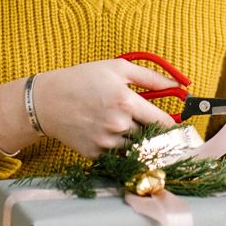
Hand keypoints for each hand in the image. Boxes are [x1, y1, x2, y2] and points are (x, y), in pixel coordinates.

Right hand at [30, 58, 178, 158]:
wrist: (47, 101)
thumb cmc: (83, 79)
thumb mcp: (117, 68)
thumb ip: (151, 78)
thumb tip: (178, 86)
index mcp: (127, 102)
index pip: (164, 123)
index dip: (172, 125)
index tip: (174, 126)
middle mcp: (119, 125)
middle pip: (151, 137)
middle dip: (150, 131)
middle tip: (142, 122)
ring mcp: (106, 143)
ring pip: (135, 148)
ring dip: (134, 140)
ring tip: (118, 125)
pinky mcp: (95, 155)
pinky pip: (117, 156)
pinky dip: (117, 148)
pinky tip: (105, 133)